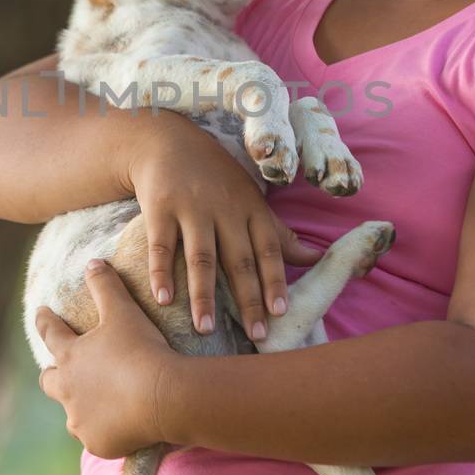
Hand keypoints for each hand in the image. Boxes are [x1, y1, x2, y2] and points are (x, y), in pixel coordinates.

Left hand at [36, 260, 178, 459]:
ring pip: (72, 414)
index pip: (51, 333)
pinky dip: (104, 430)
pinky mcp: (98, 443)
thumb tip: (92, 262)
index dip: (45, 321)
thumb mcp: (123, 311)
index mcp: (70, 357)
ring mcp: (81, 420)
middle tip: (60, 370)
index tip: (41, 312)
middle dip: (53, 374)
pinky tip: (118, 426)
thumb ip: (105, 285)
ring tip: (95, 403)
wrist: (163, 397)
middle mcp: (68, 391)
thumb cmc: (141, 350)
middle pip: (50, 381)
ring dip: (79, 406)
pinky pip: (96, 437)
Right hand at [124, 115, 324, 341]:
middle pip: (239, 260)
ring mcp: (192, 208)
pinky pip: (162, 245)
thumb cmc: (216, 177)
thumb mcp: (250, 199)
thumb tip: (315, 258)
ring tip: (205, 329)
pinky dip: (161, 272)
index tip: (281, 312)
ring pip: (201, 257)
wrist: (167, 140)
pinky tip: (164, 299)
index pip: (269, 249)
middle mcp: (225, 209)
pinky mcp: (160, 207)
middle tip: (255, 335)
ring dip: (204, 295)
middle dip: (248, 300)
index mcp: (251, 209)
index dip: (276, 280)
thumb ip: (278, 233)